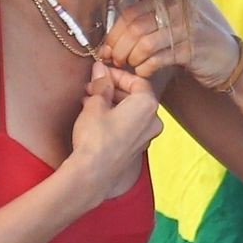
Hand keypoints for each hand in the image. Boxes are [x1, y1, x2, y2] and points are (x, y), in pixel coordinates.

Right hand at [69, 61, 160, 201]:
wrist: (93, 173)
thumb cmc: (95, 138)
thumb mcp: (95, 104)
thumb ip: (101, 84)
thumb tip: (100, 70)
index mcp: (147, 105)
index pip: (137, 81)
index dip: (117, 74)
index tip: (102, 72)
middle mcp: (153, 120)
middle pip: (136, 96)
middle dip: (113, 89)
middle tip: (93, 85)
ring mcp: (147, 137)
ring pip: (132, 112)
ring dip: (113, 103)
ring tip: (90, 100)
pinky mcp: (137, 148)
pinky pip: (130, 126)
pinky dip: (116, 117)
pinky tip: (96, 116)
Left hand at [96, 0, 240, 89]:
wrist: (227, 60)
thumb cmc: (192, 42)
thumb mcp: (171, 23)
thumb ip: (148, 17)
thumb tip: (115, 20)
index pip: (130, 13)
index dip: (114, 33)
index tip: (106, 49)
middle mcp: (177, 9)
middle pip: (134, 28)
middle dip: (119, 48)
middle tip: (115, 61)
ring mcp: (186, 29)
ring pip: (144, 44)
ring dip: (131, 59)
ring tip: (130, 67)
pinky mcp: (192, 49)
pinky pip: (158, 59)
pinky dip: (145, 68)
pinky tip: (144, 72)